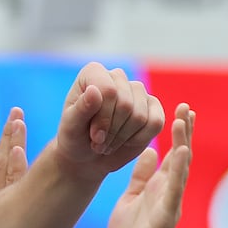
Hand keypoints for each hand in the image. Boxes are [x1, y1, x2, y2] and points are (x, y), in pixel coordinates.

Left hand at [56, 62, 164, 176]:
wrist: (87, 155)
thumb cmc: (75, 137)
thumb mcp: (71, 126)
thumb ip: (82, 108)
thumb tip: (94, 90)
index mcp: (93, 73)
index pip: (108, 91)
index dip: (103, 118)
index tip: (94, 136)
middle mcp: (117, 76)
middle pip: (125, 104)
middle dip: (111, 131)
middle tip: (98, 144)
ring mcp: (137, 90)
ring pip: (140, 116)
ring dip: (123, 137)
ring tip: (107, 144)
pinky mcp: (153, 106)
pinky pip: (156, 123)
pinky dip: (140, 139)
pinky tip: (125, 142)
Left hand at [106, 102, 193, 227]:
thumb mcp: (132, 198)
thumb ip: (141, 176)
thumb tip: (149, 151)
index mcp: (160, 188)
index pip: (172, 155)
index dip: (177, 133)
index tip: (177, 109)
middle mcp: (169, 193)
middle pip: (181, 157)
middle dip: (184, 132)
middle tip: (185, 106)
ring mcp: (170, 205)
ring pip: (180, 170)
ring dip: (183, 145)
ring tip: (182, 122)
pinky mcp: (165, 218)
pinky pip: (173, 192)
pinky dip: (177, 172)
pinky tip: (179, 154)